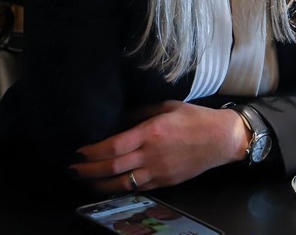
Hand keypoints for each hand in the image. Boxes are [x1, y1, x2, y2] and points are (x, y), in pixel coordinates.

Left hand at [69, 101, 248, 192]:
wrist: (222, 139)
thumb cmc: (196, 118)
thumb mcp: (167, 106)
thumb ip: (141, 113)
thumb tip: (120, 119)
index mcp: (151, 132)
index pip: (114, 146)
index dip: (93, 151)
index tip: (80, 151)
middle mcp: (151, 154)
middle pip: (112, 167)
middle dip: (88, 170)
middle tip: (73, 169)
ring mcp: (158, 171)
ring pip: (121, 183)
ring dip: (99, 184)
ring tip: (86, 181)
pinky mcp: (165, 182)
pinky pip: (137, 188)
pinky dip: (120, 188)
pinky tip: (110, 186)